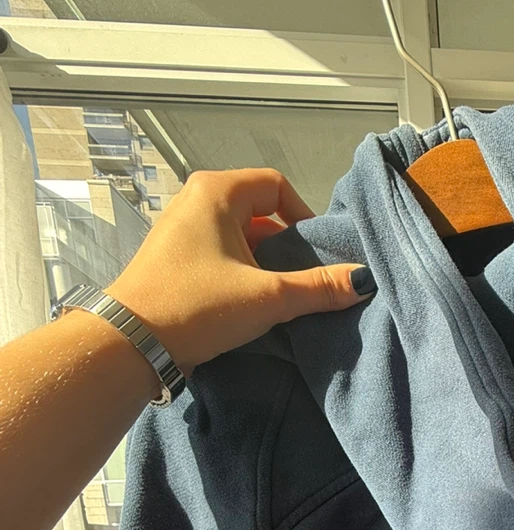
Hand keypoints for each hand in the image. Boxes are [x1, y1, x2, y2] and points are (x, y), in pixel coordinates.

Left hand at [105, 168, 372, 377]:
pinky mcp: (172, 258)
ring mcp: (180, 228)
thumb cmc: (200, 306)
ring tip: (279, 296)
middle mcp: (196, 199)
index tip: (316, 254)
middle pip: (259, 211)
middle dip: (286, 244)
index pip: (276, 186)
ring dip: (263, 263)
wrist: (131, 343)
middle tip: (304, 280)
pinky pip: (219, 253)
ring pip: (239, 236)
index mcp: (218, 191)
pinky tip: (248, 303)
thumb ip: (319, 288)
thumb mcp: (267, 297)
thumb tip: (365, 281)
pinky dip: (240, 272)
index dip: (304, 217)